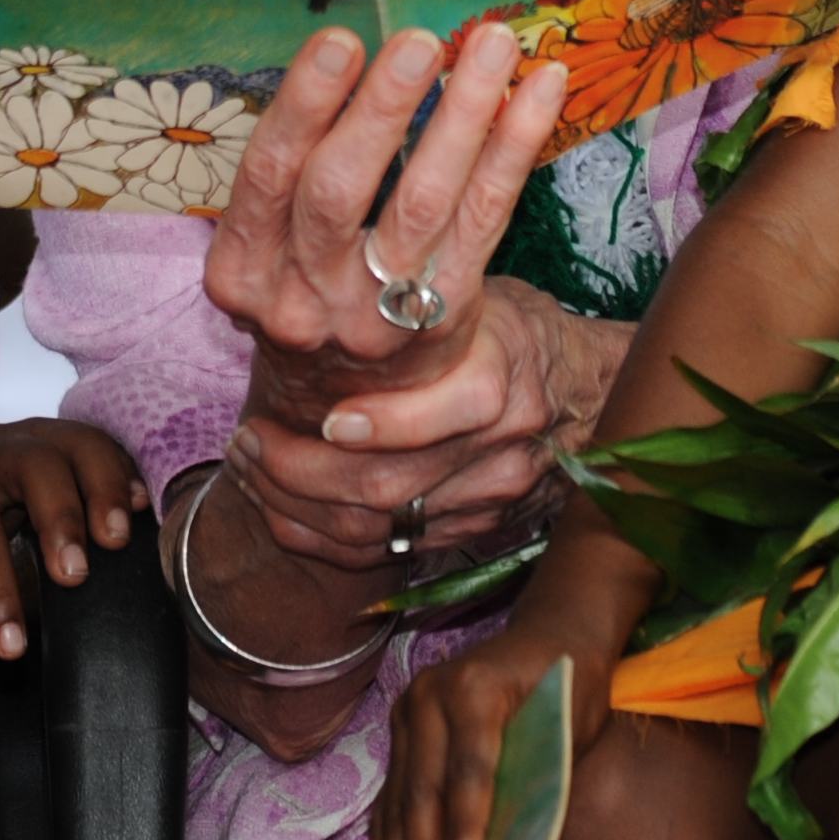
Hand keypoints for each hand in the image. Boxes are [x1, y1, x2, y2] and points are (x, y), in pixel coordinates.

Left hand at [0, 409, 148, 659]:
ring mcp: (35, 435)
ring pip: (79, 443)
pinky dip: (125, 474)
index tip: (12, 646)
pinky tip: (142, 511)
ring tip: (119, 540)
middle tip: (74, 576)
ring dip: (105, 488)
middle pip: (34, 464)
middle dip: (59, 517)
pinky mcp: (66, 439)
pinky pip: (104, 445)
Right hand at [204, 20, 567, 397]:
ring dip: (463, 114)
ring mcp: (376, 316)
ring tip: (493, 45)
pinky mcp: (445, 317)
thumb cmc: (303, 298)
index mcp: (242, 271)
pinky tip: (542, 89)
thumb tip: (348, 59)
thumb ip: (290, 179)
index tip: (339, 41)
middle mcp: (302, 299)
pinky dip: (517, 146)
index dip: (303, 105)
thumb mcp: (264, 254)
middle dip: (381, 108)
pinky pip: (486, 219)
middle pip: (339, 190)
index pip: (268, 175)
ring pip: (424, 202)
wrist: (338, 417)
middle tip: (420, 41)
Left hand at [227, 282, 621, 569]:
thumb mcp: (480, 300)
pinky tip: (285, 508)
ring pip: (377, 530)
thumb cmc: (516, 331)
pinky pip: (387, 552)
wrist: (590, 393)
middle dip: (299, 471)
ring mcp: (484, 502)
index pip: (430, 421)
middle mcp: (496, 453)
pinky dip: (325, 537)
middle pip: (387, 488)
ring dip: (298, 508)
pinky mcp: (472, 532)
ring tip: (253, 469)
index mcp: (497, 383)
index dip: (368, 427)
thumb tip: (319, 287)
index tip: (316, 415)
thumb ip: (416, 310)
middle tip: (248, 441)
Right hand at [371, 618, 607, 839]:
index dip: (466, 823)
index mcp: (475, 687)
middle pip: (422, 790)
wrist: (551, 635)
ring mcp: (407, 714)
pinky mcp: (400, 735)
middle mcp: (428, 696)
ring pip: (397, 802)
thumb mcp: (568, 724)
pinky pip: (389, 800)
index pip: (470, 766)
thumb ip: (536, 776)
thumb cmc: (570, 687)